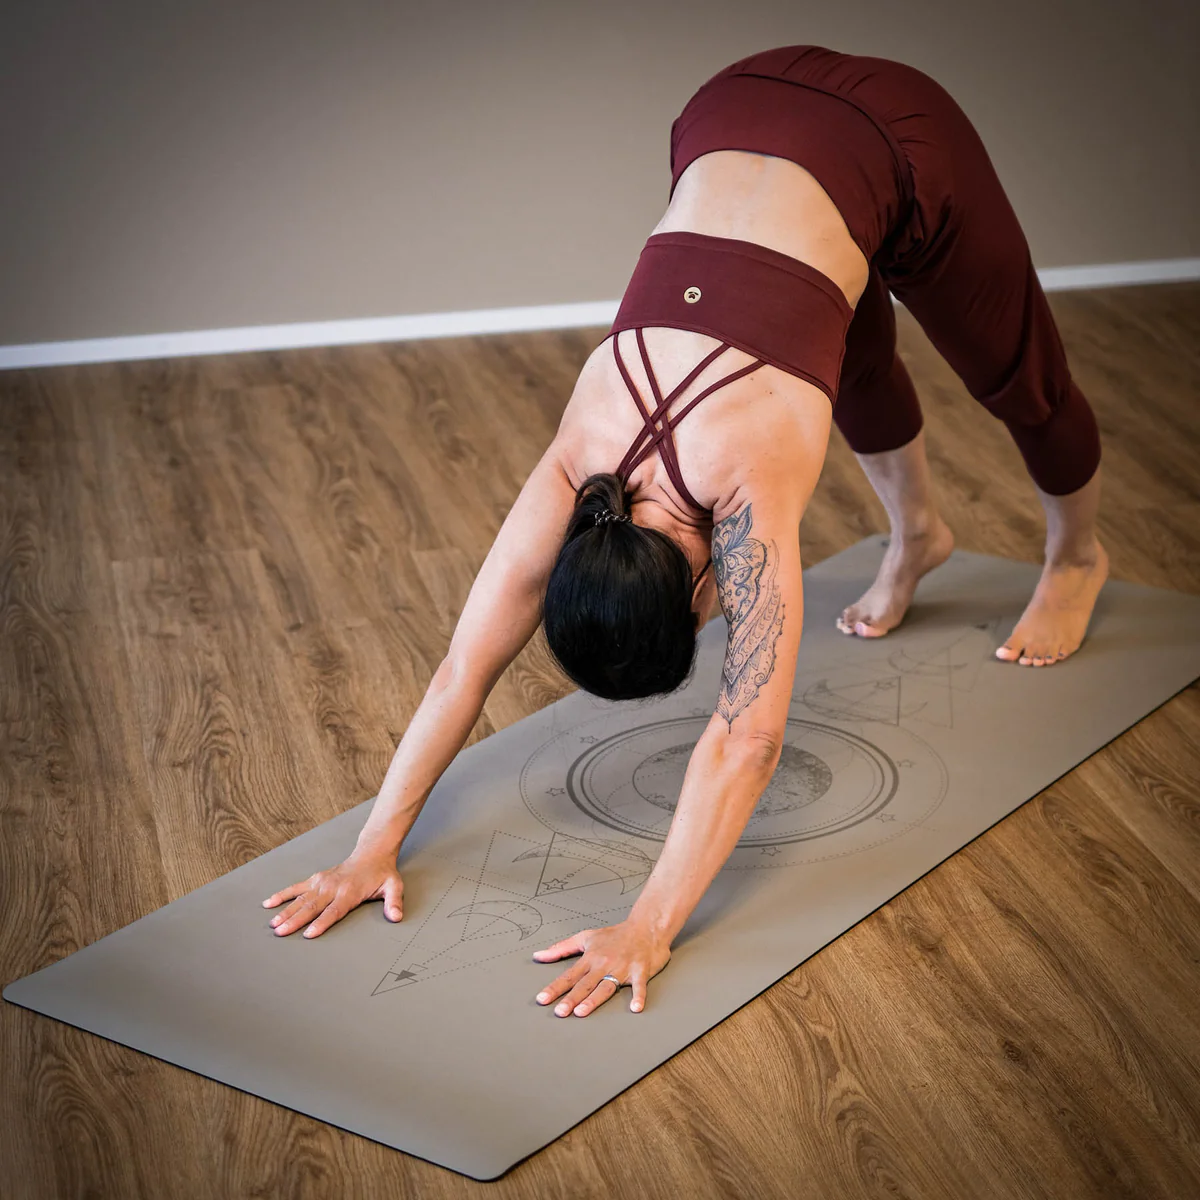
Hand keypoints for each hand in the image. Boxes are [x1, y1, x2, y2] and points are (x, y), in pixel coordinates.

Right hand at [261, 851, 403, 937]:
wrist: (371, 853)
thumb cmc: (381, 873)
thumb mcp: (393, 886)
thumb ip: (394, 902)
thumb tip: (397, 917)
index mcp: (350, 892)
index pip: (333, 911)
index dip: (321, 923)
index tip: (309, 934)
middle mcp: (333, 887)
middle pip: (312, 906)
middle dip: (296, 920)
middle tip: (281, 932)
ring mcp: (322, 882)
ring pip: (301, 898)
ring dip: (286, 911)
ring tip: (273, 923)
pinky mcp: (316, 879)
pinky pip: (296, 887)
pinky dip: (282, 895)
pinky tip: (269, 903)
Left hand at [532, 921, 670, 1016]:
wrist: (646, 927)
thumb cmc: (615, 935)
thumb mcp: (586, 937)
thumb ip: (561, 948)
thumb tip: (538, 956)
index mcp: (591, 957)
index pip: (569, 975)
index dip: (555, 987)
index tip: (542, 999)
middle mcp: (604, 964)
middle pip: (585, 984)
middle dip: (571, 998)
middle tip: (559, 1012)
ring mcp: (622, 967)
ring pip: (606, 986)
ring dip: (594, 999)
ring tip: (581, 1012)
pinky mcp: (641, 970)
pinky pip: (639, 985)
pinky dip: (638, 996)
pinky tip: (635, 1008)